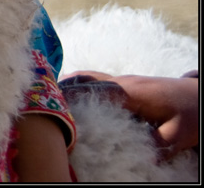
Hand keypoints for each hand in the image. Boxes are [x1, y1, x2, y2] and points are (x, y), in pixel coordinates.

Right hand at [60, 70, 198, 159]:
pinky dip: (77, 84)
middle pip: (84, 80)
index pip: (96, 90)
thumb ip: (155, 144)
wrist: (199, 96)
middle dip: (63, 91)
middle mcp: (122, 82)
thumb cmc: (190, 113)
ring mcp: (121, 80)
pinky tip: (67, 94)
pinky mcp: (122, 83)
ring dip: (68, 86)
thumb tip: (136, 157)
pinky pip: (93, 79)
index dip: (73, 96)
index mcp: (133, 93)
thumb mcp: (178, 134)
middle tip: (43, 106)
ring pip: (86, 76)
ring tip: (49, 101)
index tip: (55, 107)